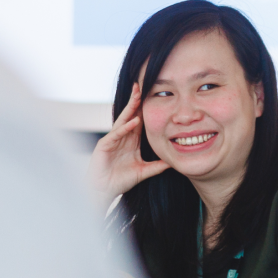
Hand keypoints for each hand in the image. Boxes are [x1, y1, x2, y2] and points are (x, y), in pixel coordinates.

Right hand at [87, 83, 170, 203]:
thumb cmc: (121, 180)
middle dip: (136, 101)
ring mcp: (112, 139)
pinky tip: (134, 121)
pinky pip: (116, 133)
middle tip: (142, 85)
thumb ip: (157, 166)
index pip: (139, 120)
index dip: (145, 108)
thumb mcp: (144, 171)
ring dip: (130, 109)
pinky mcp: (104, 145)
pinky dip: (126, 127)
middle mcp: (121, 136)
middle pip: (130, 115)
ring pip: (123, 120)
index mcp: (130, 140)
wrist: (104, 191)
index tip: (154, 96)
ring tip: (138, 97)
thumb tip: (173, 163)